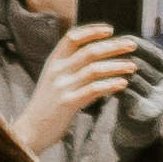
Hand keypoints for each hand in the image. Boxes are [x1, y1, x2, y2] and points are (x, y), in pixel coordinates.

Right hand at [13, 25, 138, 157]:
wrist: (30, 131)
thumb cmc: (45, 107)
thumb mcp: (53, 81)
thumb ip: (68, 68)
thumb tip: (94, 59)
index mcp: (53, 62)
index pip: (72, 37)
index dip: (92, 31)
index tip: (110, 30)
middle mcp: (57, 71)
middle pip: (89, 51)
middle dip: (113, 46)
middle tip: (132, 45)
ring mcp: (62, 86)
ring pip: (94, 69)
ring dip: (117, 66)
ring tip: (132, 66)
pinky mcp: (68, 103)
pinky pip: (94, 89)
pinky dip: (110, 85)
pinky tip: (122, 84)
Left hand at [109, 41, 162, 161]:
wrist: (136, 133)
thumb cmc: (136, 99)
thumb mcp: (142, 79)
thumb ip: (137, 61)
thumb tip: (120, 38)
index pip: (155, 54)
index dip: (137, 45)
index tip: (117, 38)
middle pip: (142, 65)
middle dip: (120, 56)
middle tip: (100, 50)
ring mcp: (161, 102)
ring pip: (132, 78)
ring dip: (113, 69)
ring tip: (95, 63)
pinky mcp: (147, 112)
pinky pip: (126, 93)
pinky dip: (111, 85)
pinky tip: (98, 81)